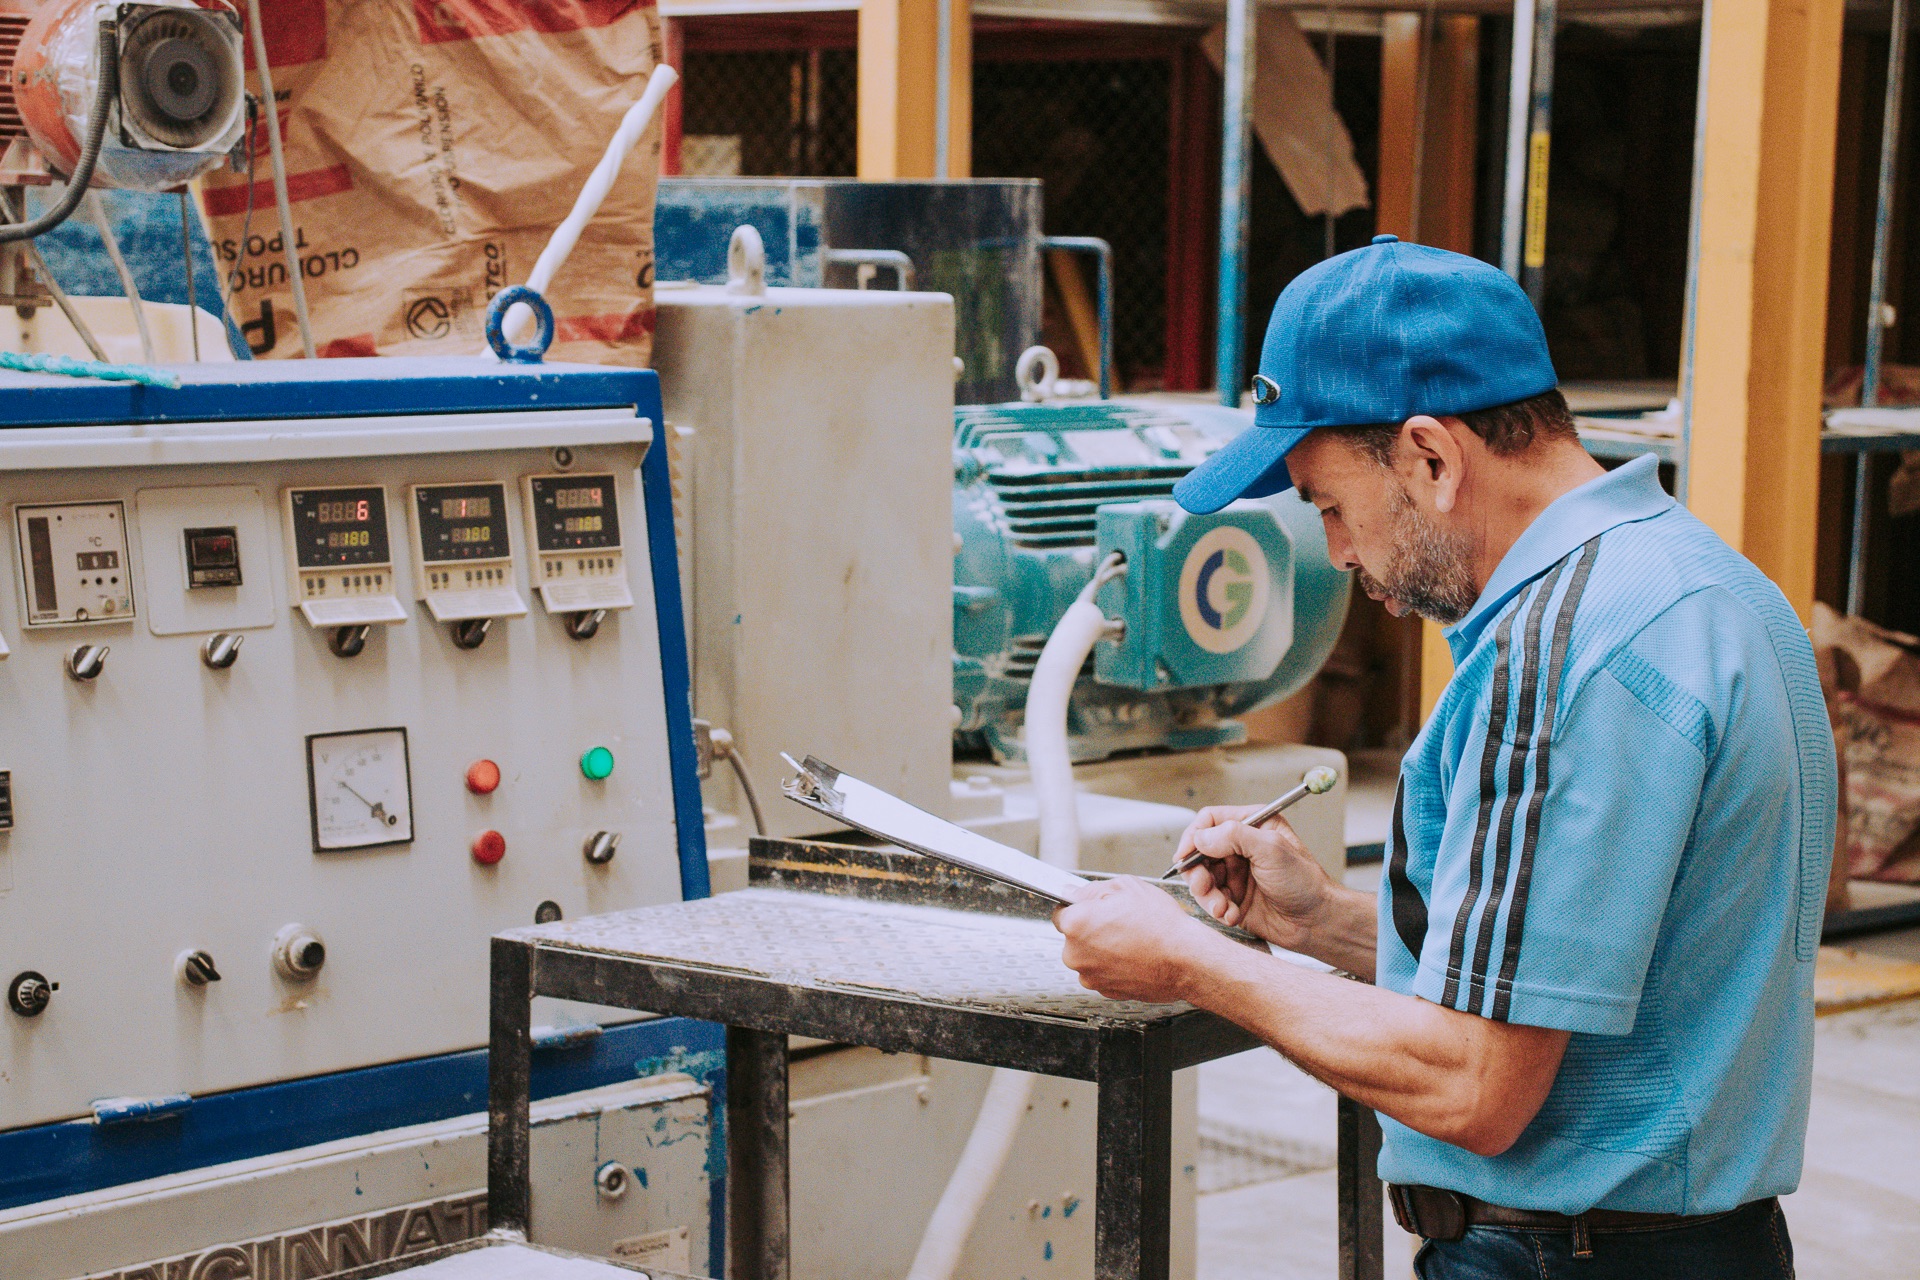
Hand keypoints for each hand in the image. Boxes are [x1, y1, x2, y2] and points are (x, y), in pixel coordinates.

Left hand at [1052, 876, 1216, 1003]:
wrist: (1186, 960)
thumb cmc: (1161, 926)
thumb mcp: (1126, 887)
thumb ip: (1092, 889)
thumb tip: (1075, 892)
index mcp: (1076, 924)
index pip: (1061, 911)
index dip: (1080, 907)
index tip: (1093, 908)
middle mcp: (1075, 953)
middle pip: (1074, 936)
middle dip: (1091, 929)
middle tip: (1120, 922)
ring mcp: (1089, 975)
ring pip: (1088, 956)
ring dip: (1102, 949)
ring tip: (1130, 941)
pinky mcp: (1104, 991)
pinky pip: (1101, 973)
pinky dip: (1113, 966)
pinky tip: (1133, 956)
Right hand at [1175, 806, 1336, 950]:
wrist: (1317, 922)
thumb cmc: (1305, 882)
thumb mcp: (1272, 850)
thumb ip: (1234, 836)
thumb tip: (1200, 837)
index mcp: (1253, 825)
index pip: (1210, 821)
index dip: (1194, 836)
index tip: (1185, 854)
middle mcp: (1241, 848)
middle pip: (1200, 851)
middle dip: (1197, 871)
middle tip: (1202, 886)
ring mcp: (1236, 874)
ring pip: (1201, 878)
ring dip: (1207, 895)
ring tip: (1221, 908)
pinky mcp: (1233, 898)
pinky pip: (1210, 900)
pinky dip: (1217, 910)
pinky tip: (1232, 915)